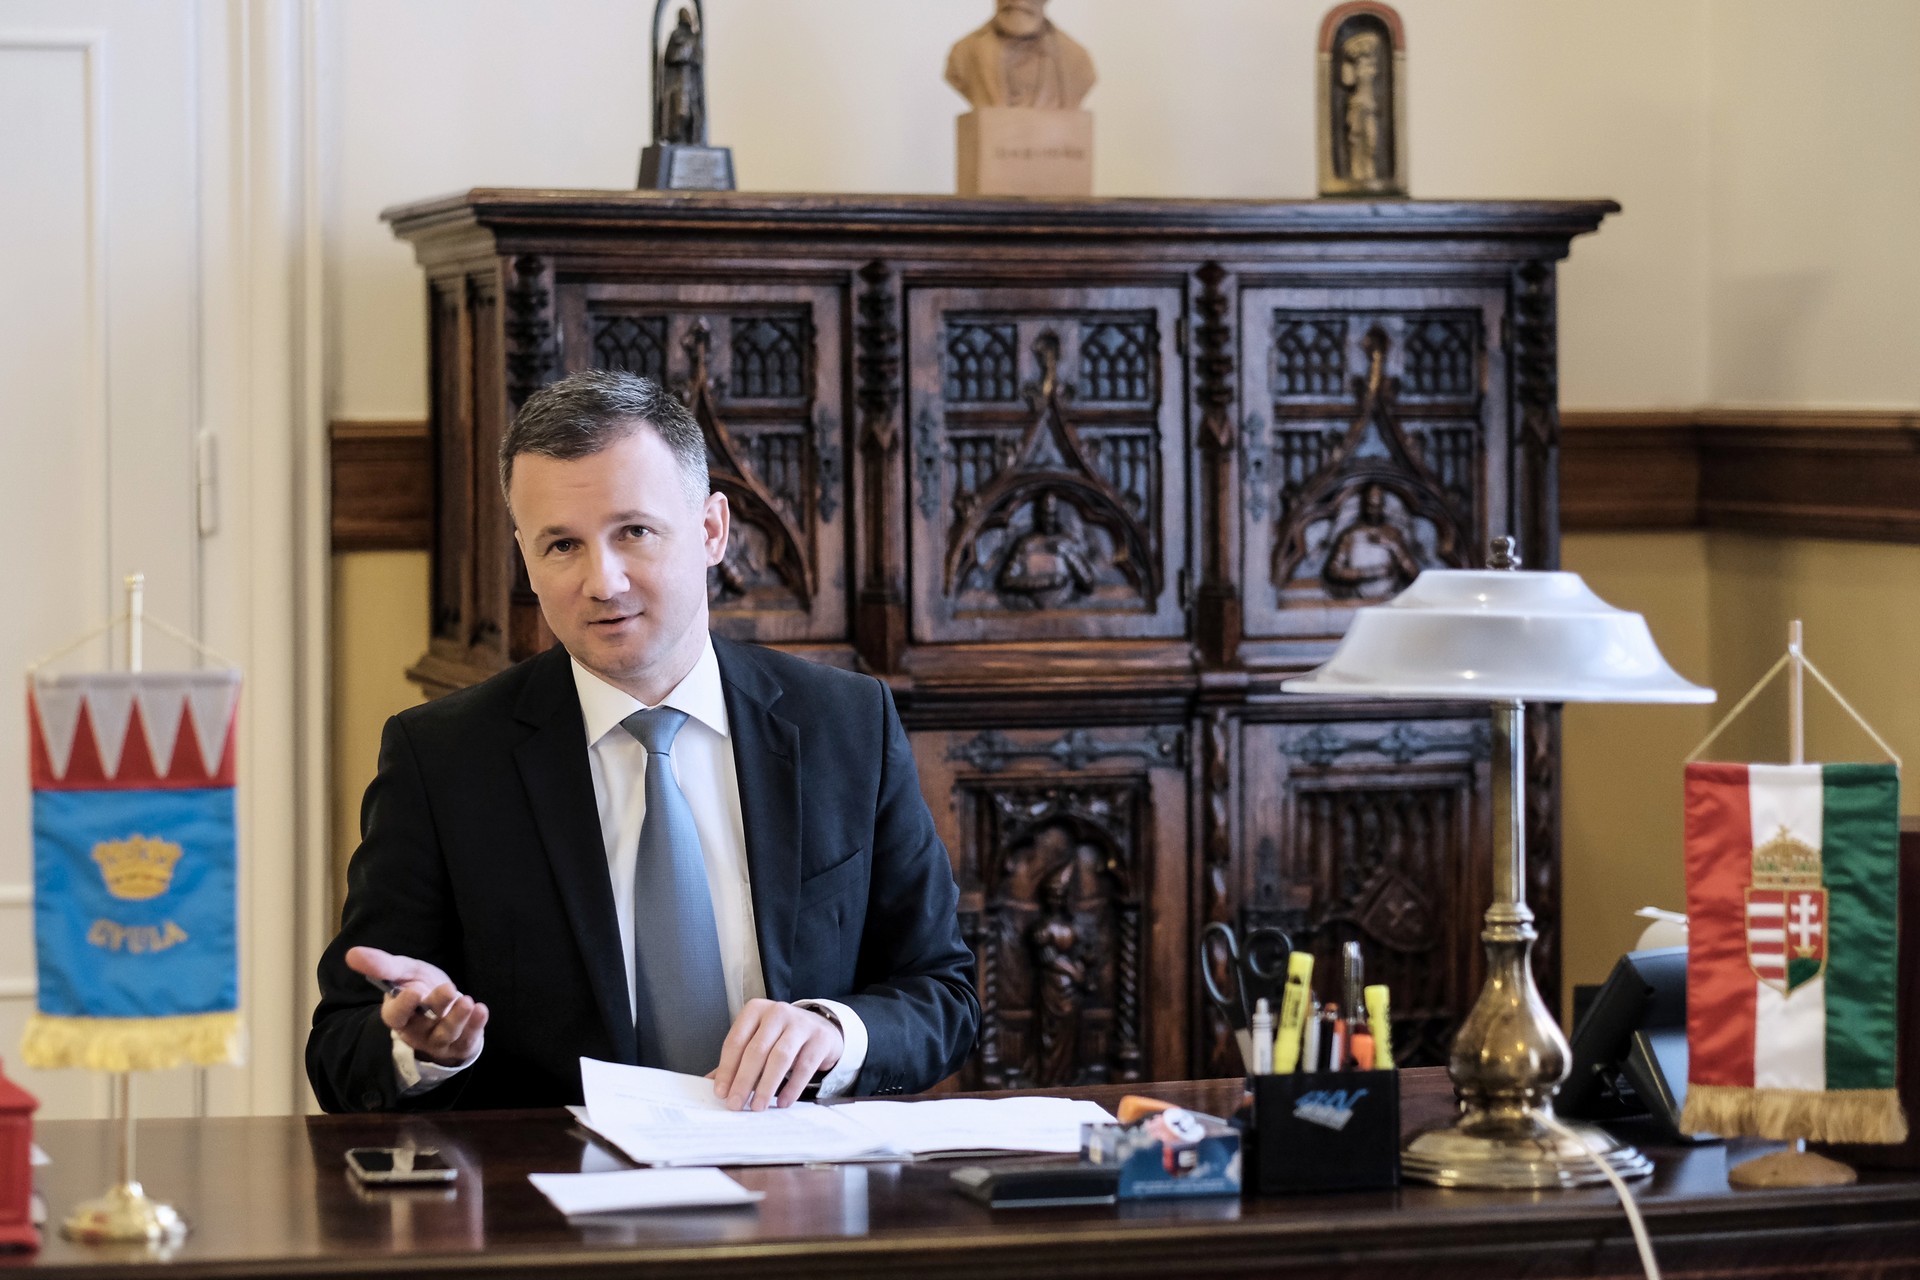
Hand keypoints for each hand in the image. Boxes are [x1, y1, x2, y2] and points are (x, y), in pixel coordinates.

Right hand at [346, 945, 487, 1066]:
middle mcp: (417, 1031)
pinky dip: (475, 1027)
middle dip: (437, 1008)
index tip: (413, 991)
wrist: (446, 1002)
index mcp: (399, 1015)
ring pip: (445, 1035)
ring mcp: (439, 1040)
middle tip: (447, 989)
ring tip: (468, 1002)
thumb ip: (381, 965)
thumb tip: (351, 954)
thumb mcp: (403, 971)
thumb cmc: (419, 986)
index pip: (396, 1016)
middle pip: (424, 1026)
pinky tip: (481, 1010)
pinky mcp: (461, 1044)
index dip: (403, 1006)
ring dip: (458, 1019)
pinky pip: (467, 1040)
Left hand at [711, 999, 843, 1110]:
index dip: (727, 1069)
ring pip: (780, 1057)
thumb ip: (736, 1059)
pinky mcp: (820, 1038)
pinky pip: (804, 1066)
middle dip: (744, 1080)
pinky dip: (792, 1087)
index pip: (736, 1041)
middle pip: (757, 1050)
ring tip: (757, 1106)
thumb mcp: (757, 1040)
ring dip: (766, 1086)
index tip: (721, 1093)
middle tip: (736, 1104)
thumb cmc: (781, 1036)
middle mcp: (777, 1012)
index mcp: (755, 1010)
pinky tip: (782, 1102)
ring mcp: (801, 1024)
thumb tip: (711, 1083)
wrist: (820, 1027)